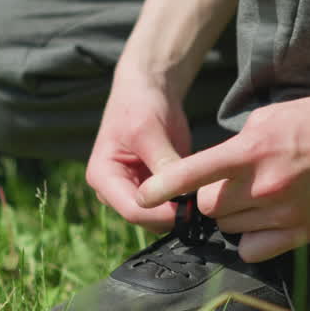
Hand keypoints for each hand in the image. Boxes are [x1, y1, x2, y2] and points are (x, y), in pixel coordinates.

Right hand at [86, 70, 192, 231]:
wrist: (147, 91)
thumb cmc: (140, 105)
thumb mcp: (150, 131)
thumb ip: (163, 164)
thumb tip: (183, 197)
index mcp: (103, 178)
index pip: (133, 210)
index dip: (164, 213)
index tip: (193, 205)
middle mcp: (115, 192)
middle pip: (147, 219)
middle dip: (174, 214)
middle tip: (206, 201)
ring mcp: (135, 193)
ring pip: (161, 218)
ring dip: (182, 210)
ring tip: (206, 193)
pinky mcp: (154, 191)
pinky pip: (172, 207)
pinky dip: (187, 203)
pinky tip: (203, 190)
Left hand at [137, 84, 309, 262]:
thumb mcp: (267, 118)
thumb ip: (235, 148)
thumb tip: (212, 173)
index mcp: (253, 152)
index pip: (193, 174)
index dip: (163, 187)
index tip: (143, 196)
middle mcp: (266, 186)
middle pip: (208, 207)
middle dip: (210, 196)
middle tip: (231, 180)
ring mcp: (286, 213)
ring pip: (229, 227)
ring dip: (232, 214)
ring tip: (256, 192)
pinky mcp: (304, 231)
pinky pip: (254, 249)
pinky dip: (250, 238)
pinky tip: (263, 218)